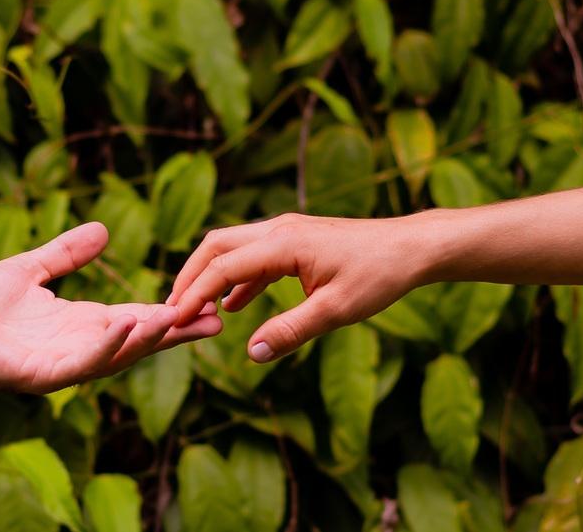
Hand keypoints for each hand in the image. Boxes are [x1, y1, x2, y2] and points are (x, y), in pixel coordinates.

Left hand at [0, 222, 221, 393]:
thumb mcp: (32, 269)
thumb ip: (67, 253)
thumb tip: (103, 229)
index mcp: (82, 324)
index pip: (137, 319)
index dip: (171, 313)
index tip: (208, 302)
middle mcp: (80, 347)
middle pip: (138, 341)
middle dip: (175, 333)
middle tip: (217, 321)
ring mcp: (63, 365)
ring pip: (117, 355)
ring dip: (149, 339)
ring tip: (180, 319)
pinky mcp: (41, 376)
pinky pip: (81, 362)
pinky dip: (106, 345)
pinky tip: (126, 325)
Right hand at [167, 213, 436, 362]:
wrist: (412, 247)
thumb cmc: (379, 275)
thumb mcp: (336, 311)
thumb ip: (290, 331)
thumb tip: (251, 353)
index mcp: (283, 243)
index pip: (222, 267)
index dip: (194, 294)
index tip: (173, 319)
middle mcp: (278, 229)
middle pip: (216, 246)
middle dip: (190, 277)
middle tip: (171, 310)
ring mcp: (287, 231)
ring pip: (233, 247)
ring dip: (211, 275)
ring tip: (194, 310)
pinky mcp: (297, 239)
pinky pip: (254, 255)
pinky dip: (237, 278)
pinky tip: (233, 306)